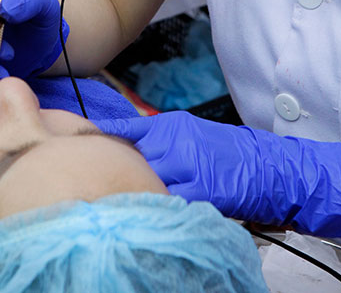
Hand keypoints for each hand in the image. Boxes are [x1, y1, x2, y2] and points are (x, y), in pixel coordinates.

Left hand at [95, 112, 340, 238]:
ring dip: (132, 190)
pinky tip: (146, 213)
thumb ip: (153, 139)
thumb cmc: (225, 151)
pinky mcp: (202, 192)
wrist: (268, 167)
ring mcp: (187, 167)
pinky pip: (169, 201)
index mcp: (168, 128)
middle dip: (111, 170)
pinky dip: (157, 207)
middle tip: (88, 178)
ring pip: (146, 181)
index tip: (72, 144)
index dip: (97, 138)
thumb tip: (118, 141)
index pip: (123, 131)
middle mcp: (174, 143)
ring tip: (112, 202)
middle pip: (128, 158)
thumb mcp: (186, 133)